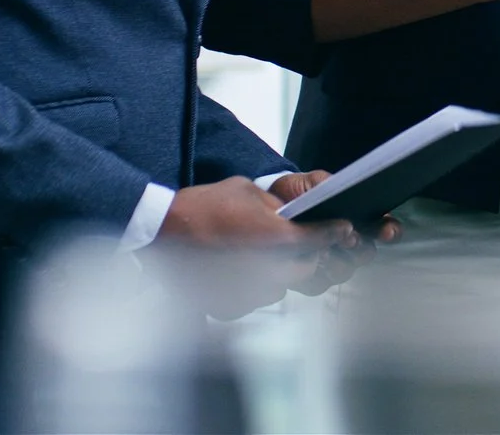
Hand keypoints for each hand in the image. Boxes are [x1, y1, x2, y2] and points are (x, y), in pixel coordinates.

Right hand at [149, 175, 358, 316]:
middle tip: (294, 242)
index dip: (332, 233)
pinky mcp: (228, 308)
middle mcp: (266, 272)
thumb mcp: (247, 191)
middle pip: (304, 269)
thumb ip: (277, 207)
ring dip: (278, 272)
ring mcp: (247, 294)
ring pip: (280, 286)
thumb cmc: (201, 206)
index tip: (340, 230)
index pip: (318, 240)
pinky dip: (252, 285)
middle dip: (305, 255)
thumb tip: (294, 216)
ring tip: (258, 254)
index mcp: (276, 239)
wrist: (159, 231)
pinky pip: (253, 297)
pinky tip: (236, 268)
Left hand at [263, 171, 400, 293]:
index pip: (383, 228)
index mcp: (355, 219)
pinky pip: (318, 284)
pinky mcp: (308, 277)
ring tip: (322, 251)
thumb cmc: (295, 194)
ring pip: (344, 271)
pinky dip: (313, 275)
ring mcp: (329, 262)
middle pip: (366, 254)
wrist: (266, 209)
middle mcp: (347, 244)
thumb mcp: (314, 183)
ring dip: (335, 262)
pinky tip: (306, 262)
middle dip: (358, 247)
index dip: (388, 231)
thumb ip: (331, 185)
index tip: (387, 231)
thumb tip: (348, 192)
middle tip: (348, 238)